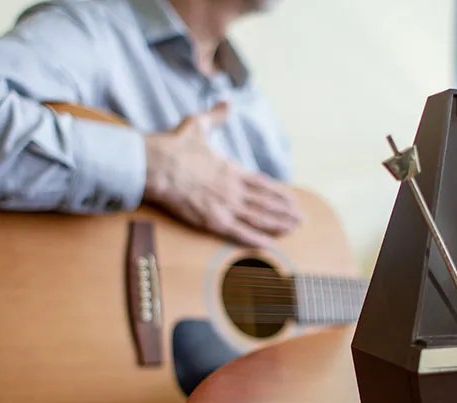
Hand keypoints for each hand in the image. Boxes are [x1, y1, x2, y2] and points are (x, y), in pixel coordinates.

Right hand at [142, 102, 300, 246]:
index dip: (280, 194)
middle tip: (300, 220)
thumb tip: (226, 103)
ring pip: (258, 218)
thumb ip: (216, 116)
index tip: (292, 200)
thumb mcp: (198, 125)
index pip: (264, 184)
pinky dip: (255, 239)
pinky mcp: (212, 220)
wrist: (156, 165)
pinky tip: (268, 244)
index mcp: (233, 170)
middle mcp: (234, 189)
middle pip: (266, 203)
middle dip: (285, 212)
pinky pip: (239, 232)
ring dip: (277, 225)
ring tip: (292, 229)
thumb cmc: (174, 147)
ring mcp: (225, 206)